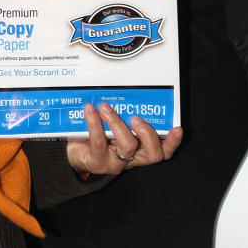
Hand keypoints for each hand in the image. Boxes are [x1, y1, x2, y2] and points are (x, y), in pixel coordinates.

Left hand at [65, 102, 182, 178]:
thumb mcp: (113, 122)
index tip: (177, 128)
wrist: (70, 150)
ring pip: (127, 146)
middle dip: (148, 134)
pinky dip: (95, 124)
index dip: (172, 141)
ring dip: (118, 123)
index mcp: (141, 148)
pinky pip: (99, 143)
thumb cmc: (96, 133)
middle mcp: (133, 158)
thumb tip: (127, 85)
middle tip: (136, 117)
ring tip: (106, 107)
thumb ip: (124, 111)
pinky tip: (90, 111)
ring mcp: (116, 163)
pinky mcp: (98, 163)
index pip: (163, 149)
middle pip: (153, 154)